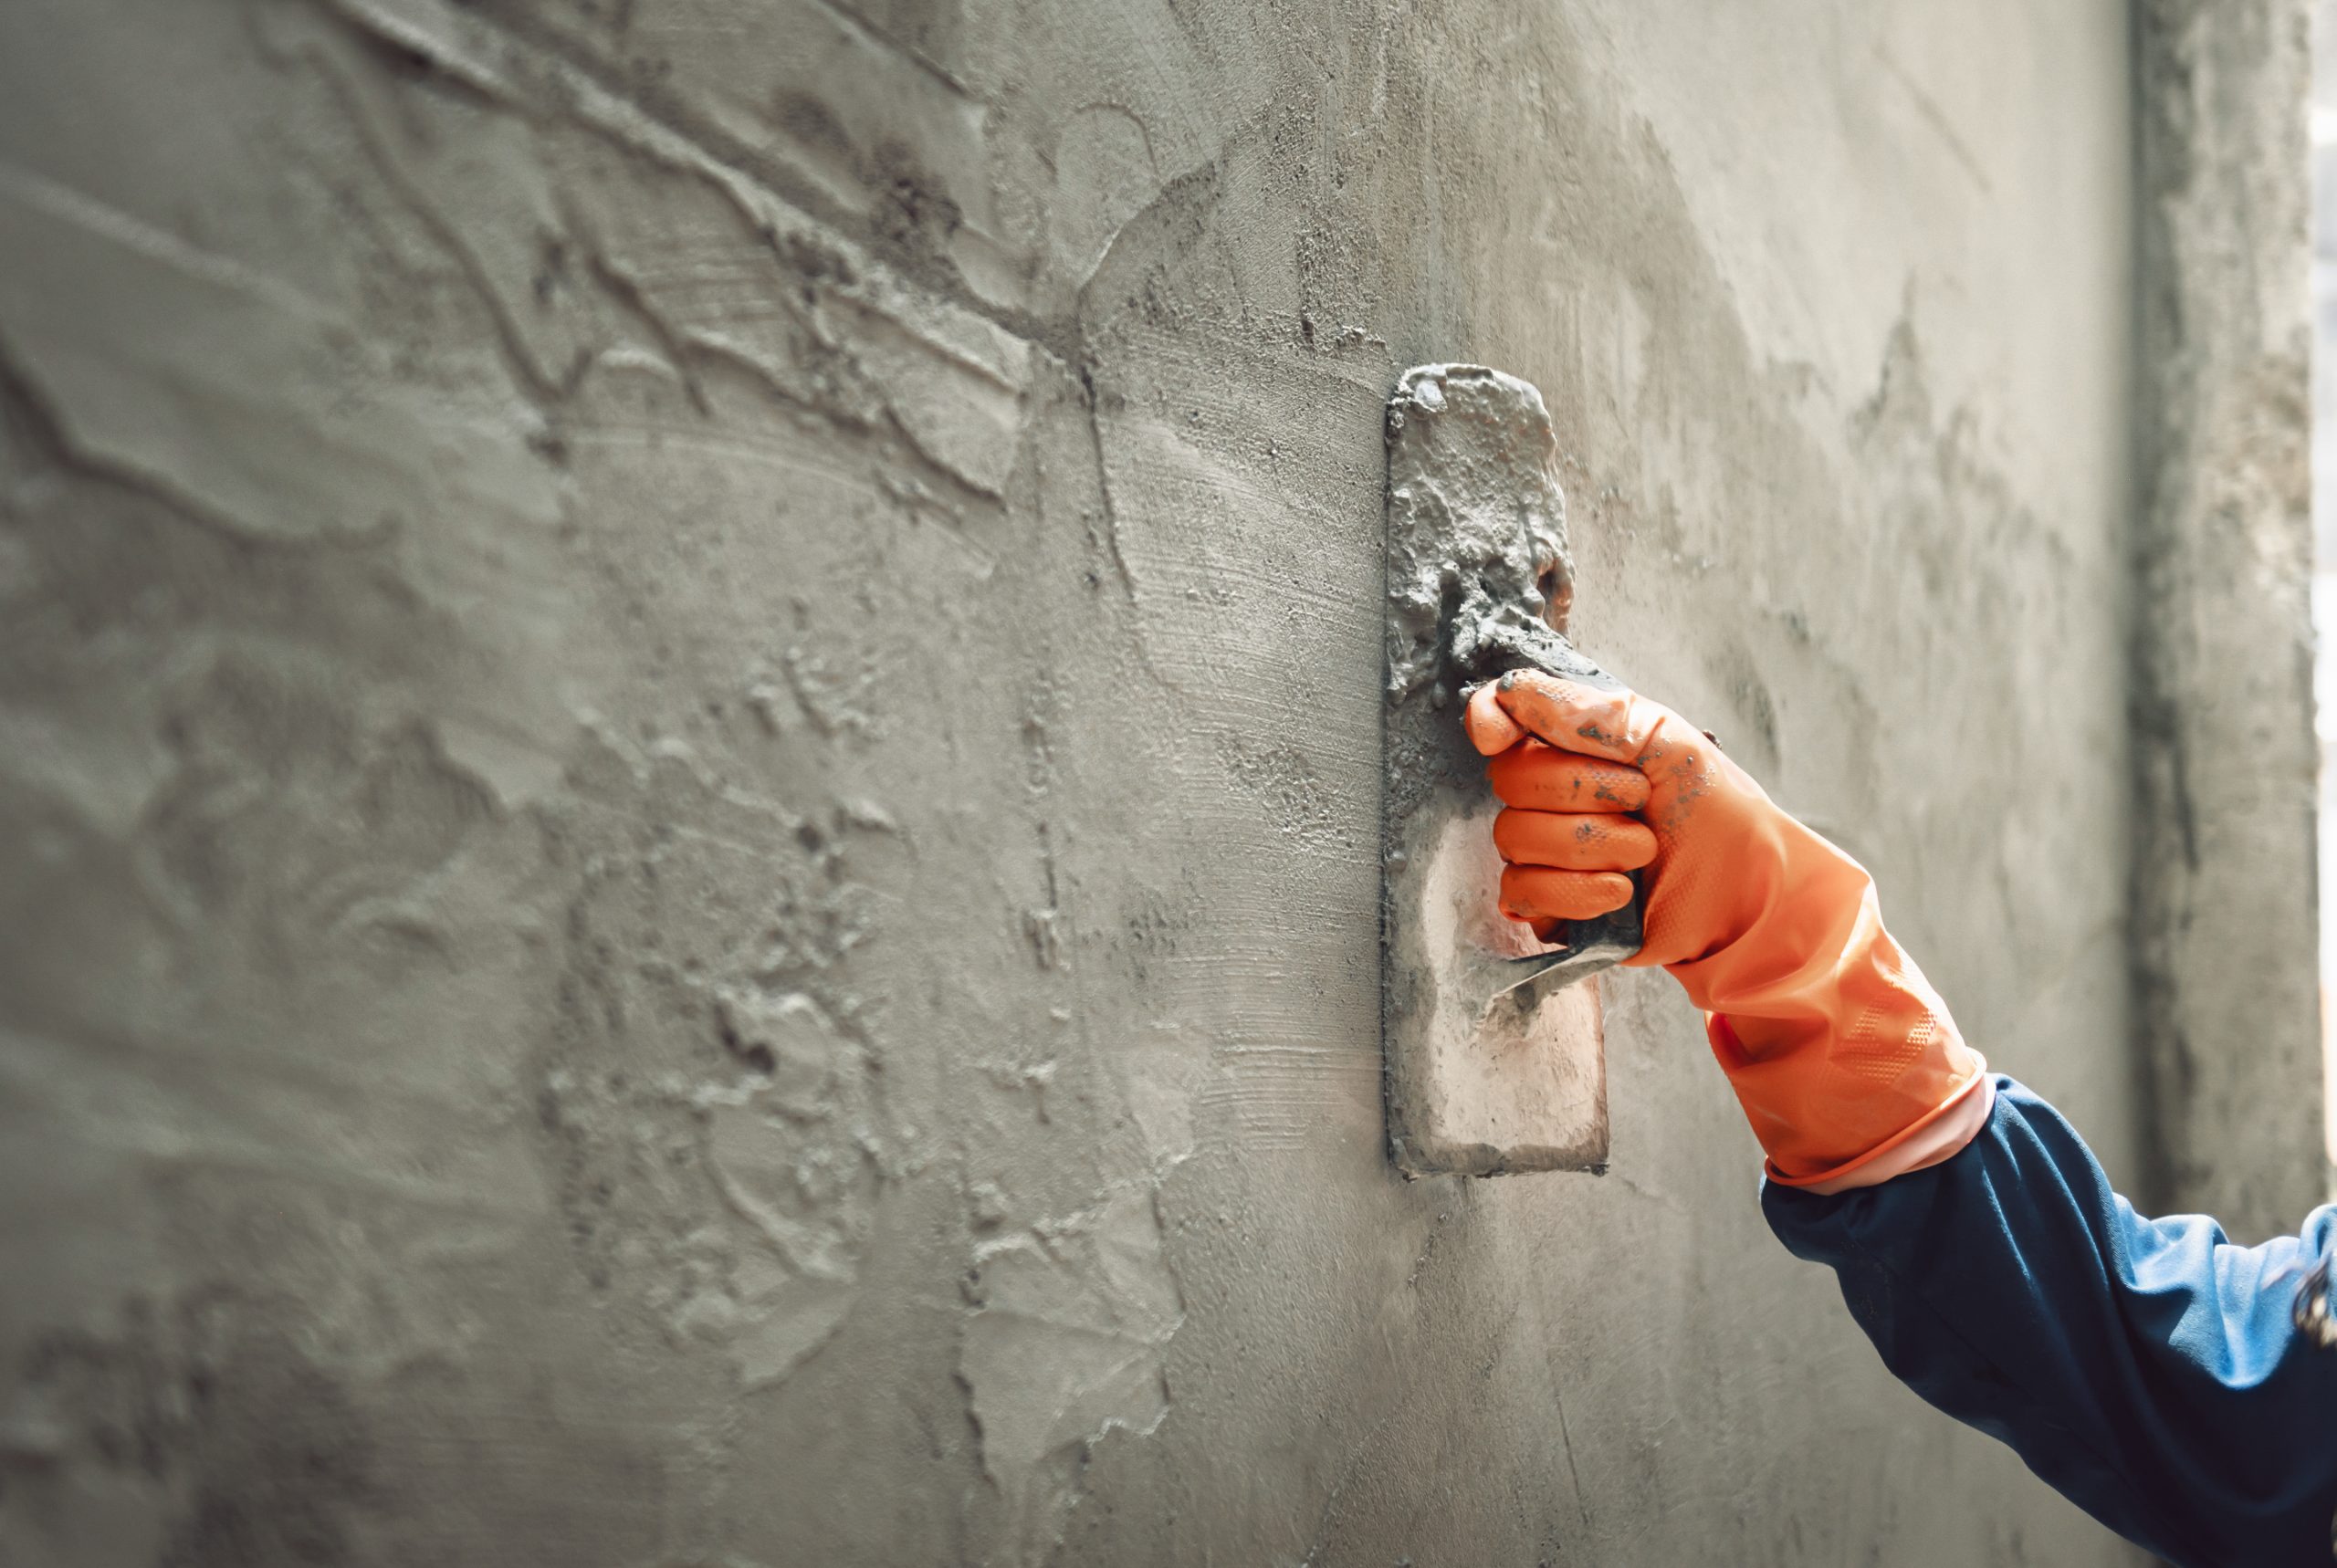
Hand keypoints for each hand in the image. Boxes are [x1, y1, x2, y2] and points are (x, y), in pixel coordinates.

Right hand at [1462, 670, 1794, 968]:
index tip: (1500, 734)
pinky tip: (1619, 891)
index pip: (1497, 716)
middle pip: (1508, 779)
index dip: (1489, 718)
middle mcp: (1547, 794)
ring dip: (1591, 843)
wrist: (1750, 887)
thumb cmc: (1714, 807)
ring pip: (1514, 837)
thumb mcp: (1664, 738)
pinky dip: (1576, 890)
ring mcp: (1543, 851)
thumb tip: (1513, 692)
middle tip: (1639, 798)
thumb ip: (1588, 713)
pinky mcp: (1549, 906)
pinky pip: (1520, 892)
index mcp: (1570, 743)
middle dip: (1581, 789)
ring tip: (1644, 850)